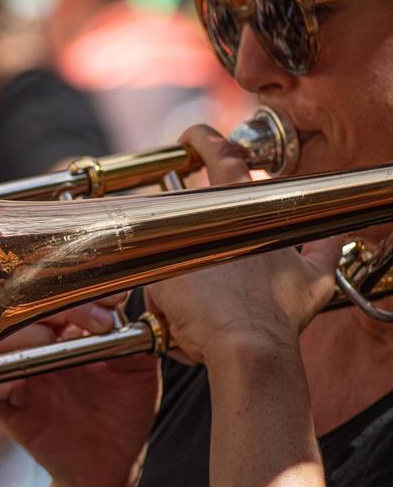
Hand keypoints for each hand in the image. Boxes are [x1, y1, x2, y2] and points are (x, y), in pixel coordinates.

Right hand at [0, 295, 160, 486]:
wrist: (112, 464)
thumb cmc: (122, 413)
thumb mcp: (136, 370)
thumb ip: (130, 338)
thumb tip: (119, 308)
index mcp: (63, 329)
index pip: (53, 294)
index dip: (79, 290)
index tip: (112, 303)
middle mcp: (34, 345)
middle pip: (22, 308)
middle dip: (55, 306)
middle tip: (95, 321)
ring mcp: (17, 373)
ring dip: (25, 334)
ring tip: (54, 341)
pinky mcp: (5, 405)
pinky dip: (1, 373)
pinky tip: (26, 375)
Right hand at [143, 126, 341, 364]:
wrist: (243, 348)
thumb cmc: (201, 318)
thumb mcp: (162, 287)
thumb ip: (163, 266)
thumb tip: (159, 269)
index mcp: (224, 214)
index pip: (218, 157)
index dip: (202, 140)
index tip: (190, 138)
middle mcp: (259, 221)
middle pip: (248, 178)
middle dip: (226, 161)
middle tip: (209, 159)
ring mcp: (287, 248)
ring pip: (282, 210)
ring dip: (262, 206)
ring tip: (245, 213)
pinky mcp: (311, 278)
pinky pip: (325, 251)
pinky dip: (324, 242)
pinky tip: (328, 234)